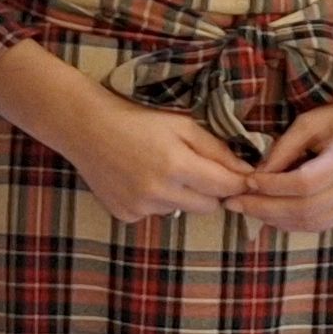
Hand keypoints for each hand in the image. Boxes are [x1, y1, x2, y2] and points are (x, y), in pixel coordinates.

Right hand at [51, 94, 259, 224]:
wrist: (85, 126)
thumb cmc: (137, 118)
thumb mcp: (181, 124)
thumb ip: (216, 149)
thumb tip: (247, 173)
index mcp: (176, 164)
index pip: (225, 187)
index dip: (238, 182)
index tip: (242, 177)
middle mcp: (159, 192)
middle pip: (208, 206)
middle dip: (209, 190)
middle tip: (194, 168)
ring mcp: (140, 207)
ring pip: (180, 210)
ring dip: (179, 195)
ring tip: (157, 169)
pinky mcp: (125, 215)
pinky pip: (154, 214)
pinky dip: (154, 200)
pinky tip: (138, 179)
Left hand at [232, 86, 332, 233]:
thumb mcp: (310, 122)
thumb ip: (283, 149)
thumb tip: (255, 177)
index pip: (304, 184)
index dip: (272, 186)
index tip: (246, 181)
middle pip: (305, 209)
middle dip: (265, 209)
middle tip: (234, 204)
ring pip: (311, 223)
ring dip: (275, 219)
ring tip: (247, 209)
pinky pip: (320, 224)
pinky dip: (292, 222)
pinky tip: (271, 213)